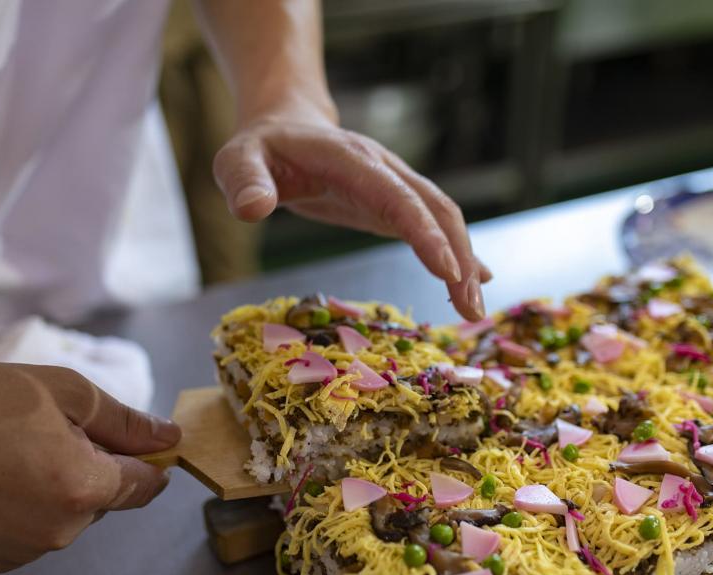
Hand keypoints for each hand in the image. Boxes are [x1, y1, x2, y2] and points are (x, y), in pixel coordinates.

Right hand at [0, 358, 178, 572]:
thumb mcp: (66, 392)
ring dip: (59, 490)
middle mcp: (59, 531)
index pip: (144, 485)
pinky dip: (27, 510)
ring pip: (68, 518)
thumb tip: (170, 439)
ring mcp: (24, 551)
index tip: (139, 443)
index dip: (147, 461)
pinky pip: (33, 534)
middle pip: (104, 500)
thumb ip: (126, 422)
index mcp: (83, 488)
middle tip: (50, 432)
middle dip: (93, 468)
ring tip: (14, 454)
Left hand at [212, 112, 491, 319]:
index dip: (424, 232)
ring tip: (472, 310)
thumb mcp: (237, 160)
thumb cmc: (259, 149)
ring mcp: (394, 183)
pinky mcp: (394, 201)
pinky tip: (475, 281)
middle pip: (435, 208)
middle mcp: (383, 167)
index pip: (395, 195)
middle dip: (458, 256)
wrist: (284, 125)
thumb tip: (252, 210)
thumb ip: (244, 182)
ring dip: (464, 261)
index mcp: (350, 158)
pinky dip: (456, 253)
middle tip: (470, 310)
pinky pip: (433, 224)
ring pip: (442, 217)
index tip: (448, 271)